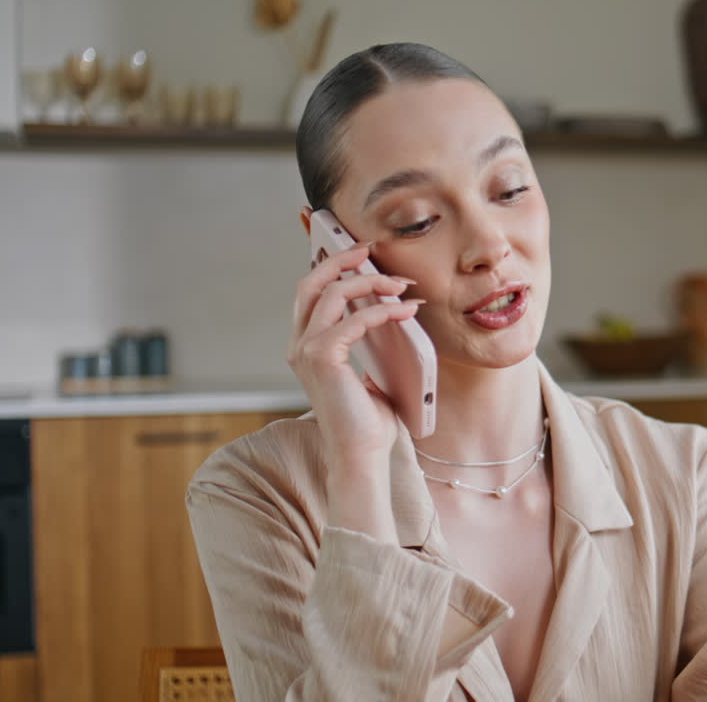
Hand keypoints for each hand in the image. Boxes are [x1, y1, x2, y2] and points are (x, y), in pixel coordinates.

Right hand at [288, 240, 421, 537]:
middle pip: (311, 283)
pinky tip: (407, 309)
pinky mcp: (322, 358)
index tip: (360, 254)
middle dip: (340, 260)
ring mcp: (306, 351)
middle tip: (370, 250)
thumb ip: (368, 343)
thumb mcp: (370, 373)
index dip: (330, 267)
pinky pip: (355, 319)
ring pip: (332, 293)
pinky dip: (383, 309)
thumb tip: (390, 309)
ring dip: (369, 281)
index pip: (310, 293)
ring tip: (401, 283)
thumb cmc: (369, 422)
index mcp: (306, 347)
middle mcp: (299, 346)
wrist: (363, 456)